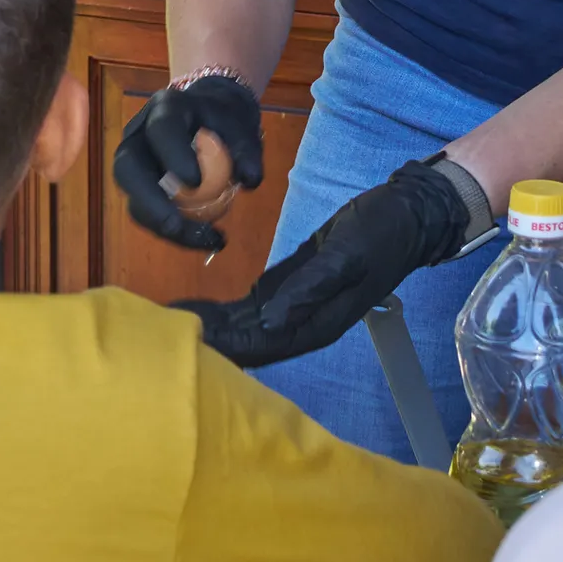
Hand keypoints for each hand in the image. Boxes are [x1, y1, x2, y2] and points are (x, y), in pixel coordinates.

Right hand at [112, 72, 264, 251]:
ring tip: (204, 239)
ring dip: (164, 226)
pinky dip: (175, 232)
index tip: (196, 182)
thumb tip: (249, 180)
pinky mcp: (140, 188)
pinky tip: (205, 238)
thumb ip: (246, 150)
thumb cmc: (224, 120)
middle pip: (127, 167)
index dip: (173, 155)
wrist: (211, 120)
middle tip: (175, 225)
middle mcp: (139, 134)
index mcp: (166, 109)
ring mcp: (134, 162)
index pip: (161, 129)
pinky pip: (148, 214)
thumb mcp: (240, 126)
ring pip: (132, 199)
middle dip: (148, 201)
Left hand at [178, 156, 490, 367]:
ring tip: (166, 325)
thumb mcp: (345, 256)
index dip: (224, 348)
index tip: (186, 346)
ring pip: (246, 325)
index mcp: (318, 323)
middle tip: (158, 337)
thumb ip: (308, 288)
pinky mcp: (289, 286)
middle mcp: (303, 322)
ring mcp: (295, 305)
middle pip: (248, 341)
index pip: (263, 345)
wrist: (404, 213)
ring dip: (212, 326)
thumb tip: (271, 322)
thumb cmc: (379, 233)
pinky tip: (197, 307)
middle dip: (209, 340)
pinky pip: (251, 306)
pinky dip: (225, 308)